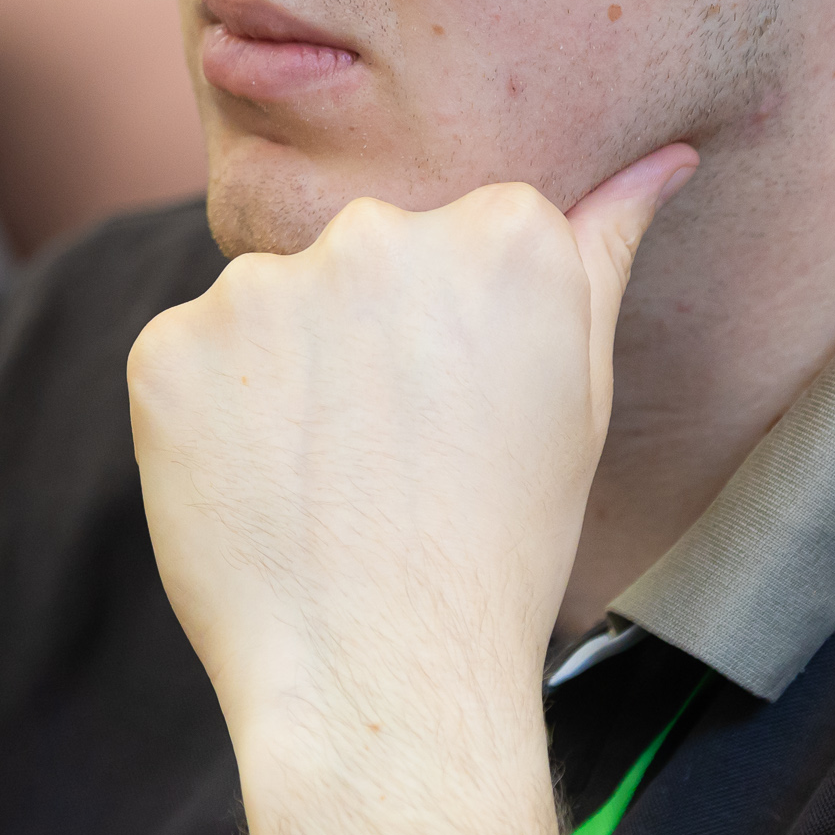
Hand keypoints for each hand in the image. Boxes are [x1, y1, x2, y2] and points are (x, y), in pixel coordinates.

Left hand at [127, 145, 694, 834]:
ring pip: (272, 305)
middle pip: (362, 258)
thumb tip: (665, 157)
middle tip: (392, 452)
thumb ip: (606, 249)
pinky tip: (260, 486)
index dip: (456, 331)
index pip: (462, 233)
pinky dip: (213, 415)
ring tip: (327, 480)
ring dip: (287, 374)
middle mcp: (378, 232)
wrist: (384, 677)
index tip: (464, 405)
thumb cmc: (500, 544)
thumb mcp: (581, 393)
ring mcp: (262, 286)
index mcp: (501, 231)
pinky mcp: (170, 345)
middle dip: (368, 336)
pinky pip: (193, 357)